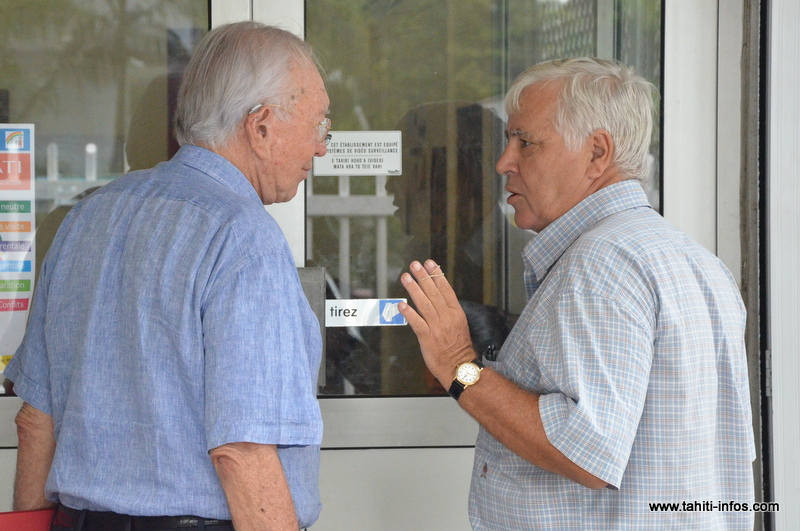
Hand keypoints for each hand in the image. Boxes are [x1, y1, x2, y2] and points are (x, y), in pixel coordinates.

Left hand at [398, 260, 474, 387]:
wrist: (460, 367)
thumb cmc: (458, 346)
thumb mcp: (459, 324)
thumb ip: (448, 309)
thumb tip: (438, 294)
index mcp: (456, 312)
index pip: (446, 289)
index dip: (436, 275)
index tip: (429, 263)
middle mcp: (447, 317)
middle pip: (434, 293)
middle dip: (423, 277)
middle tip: (415, 265)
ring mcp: (437, 327)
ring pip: (424, 304)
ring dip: (414, 289)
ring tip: (406, 277)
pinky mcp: (428, 338)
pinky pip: (417, 323)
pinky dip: (409, 313)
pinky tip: (401, 304)